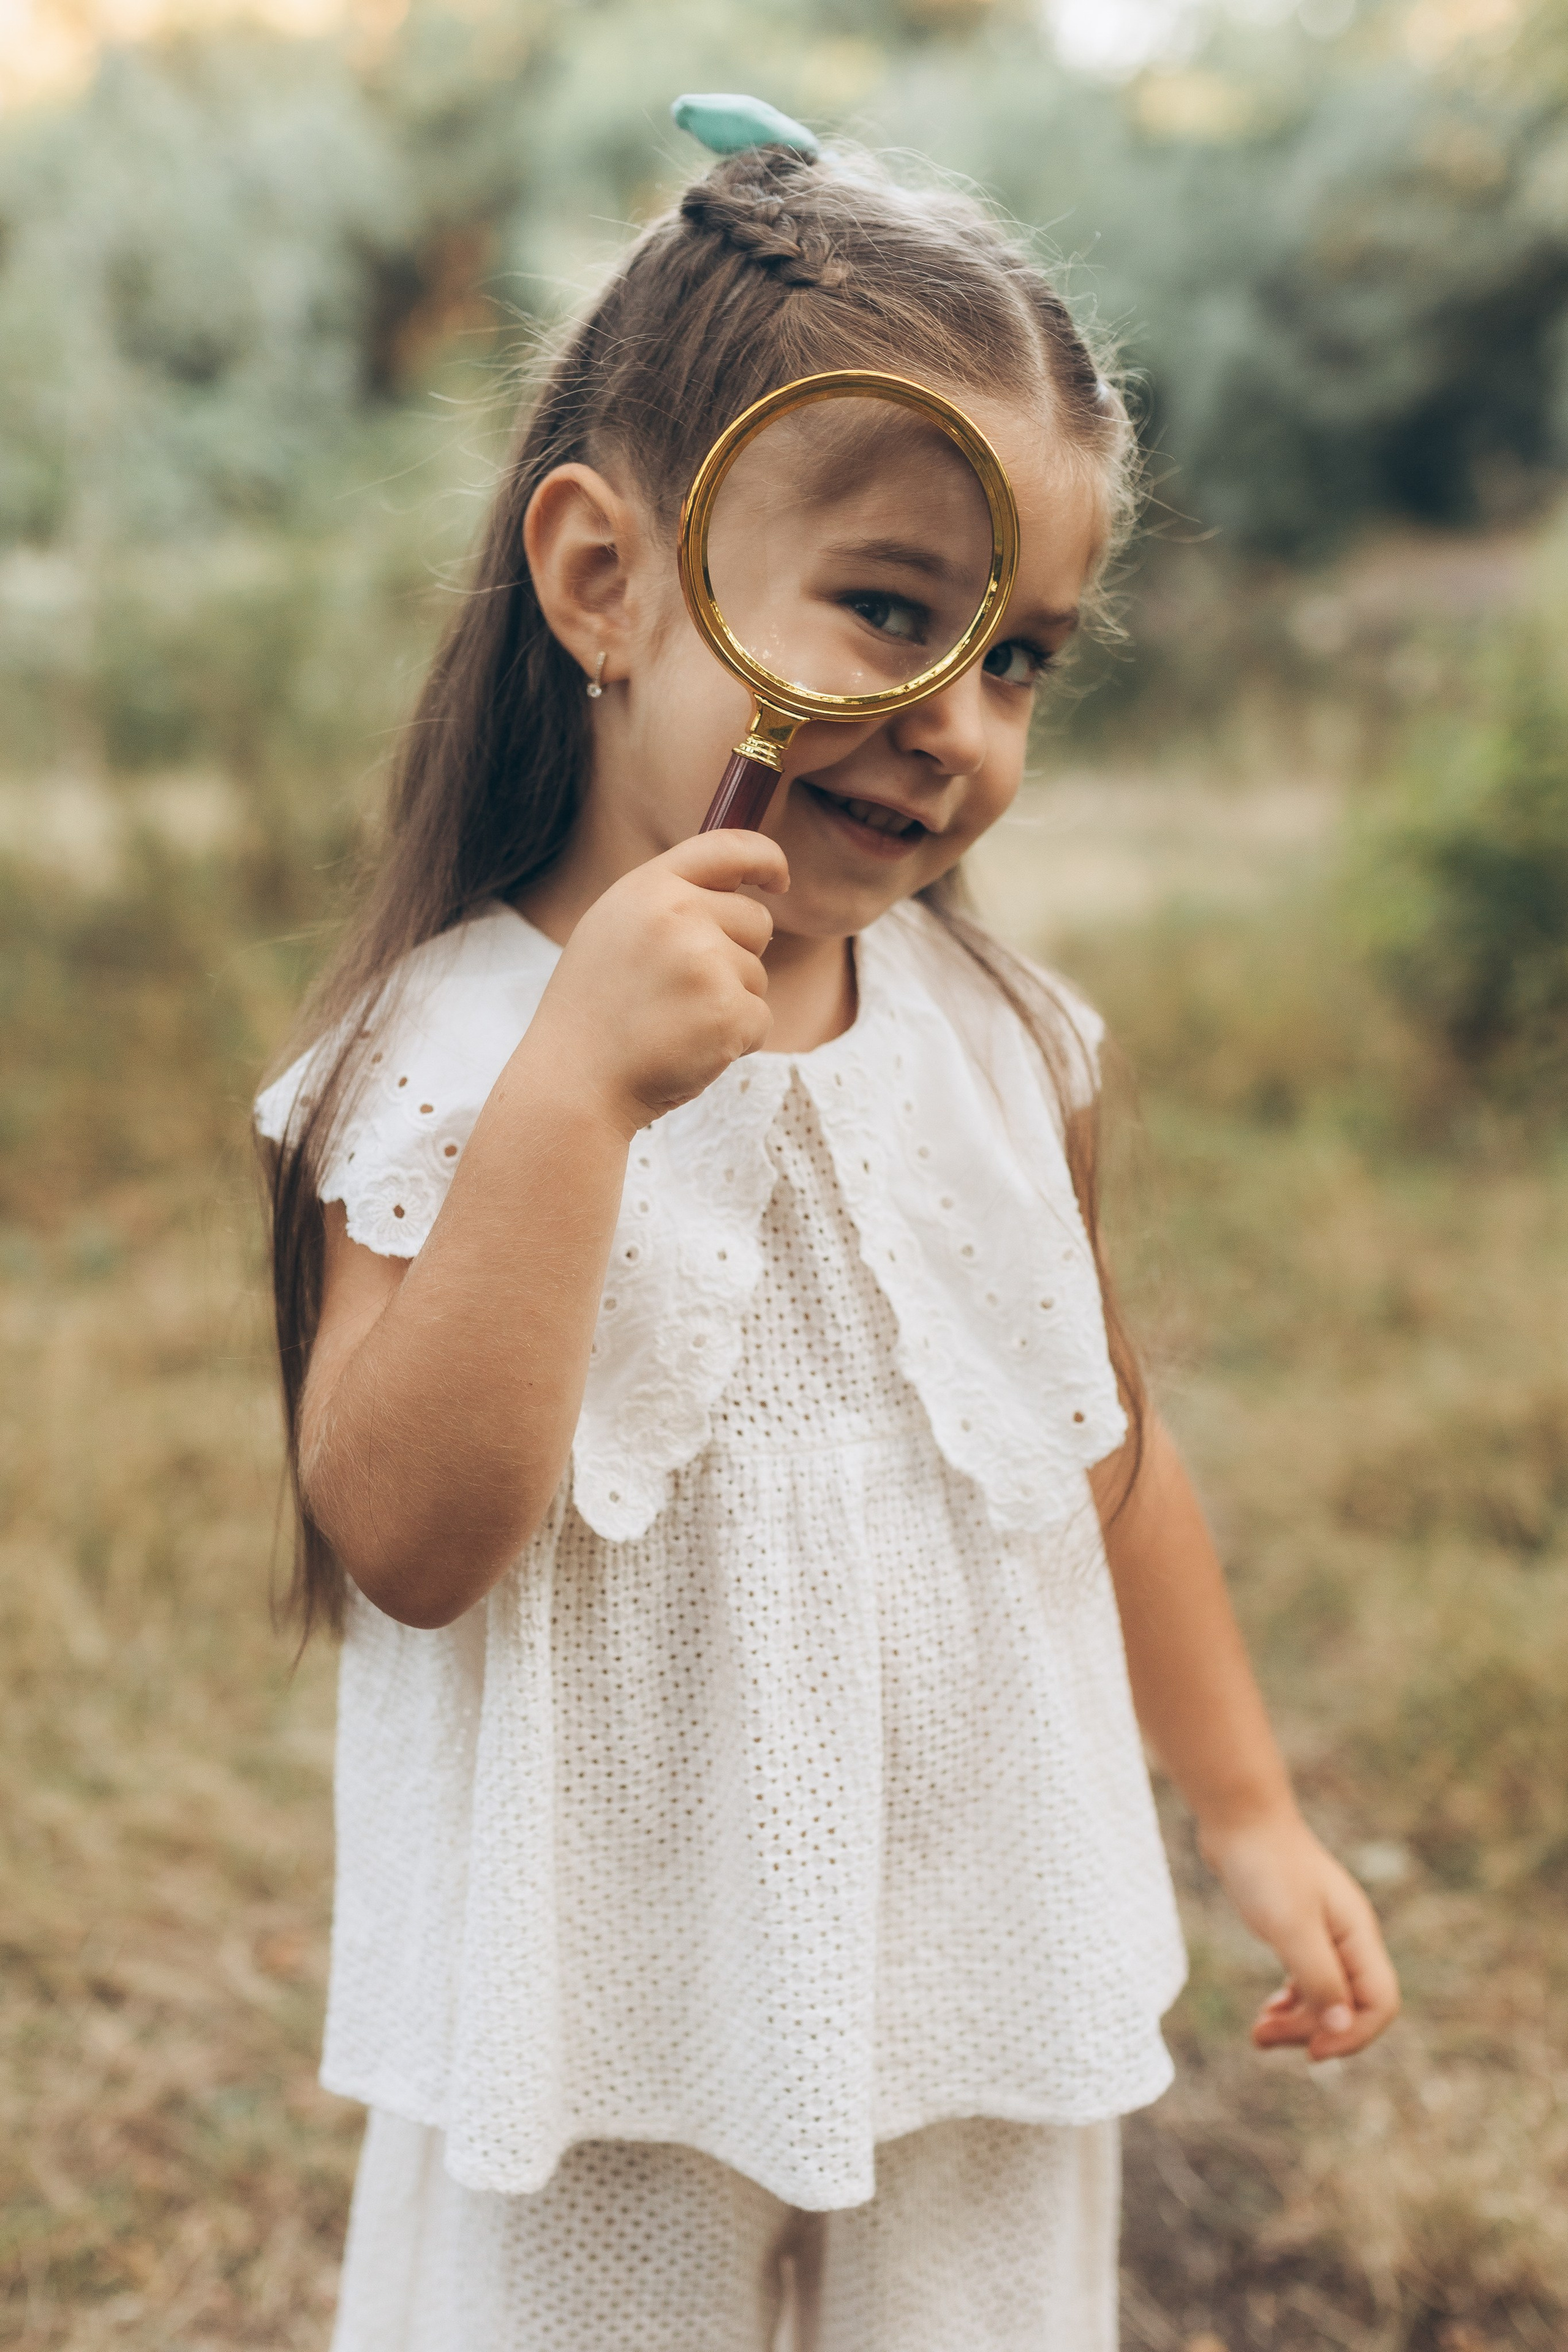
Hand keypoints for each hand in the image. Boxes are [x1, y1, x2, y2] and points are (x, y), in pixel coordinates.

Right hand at [528, 830, 788, 1132]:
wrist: (574, 1083)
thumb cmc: (595, 1013)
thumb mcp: (614, 931)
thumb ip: (668, 903)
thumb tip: (741, 893)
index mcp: (648, 887)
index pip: (726, 847)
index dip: (764, 859)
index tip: (778, 879)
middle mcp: (679, 914)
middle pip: (756, 920)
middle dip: (735, 955)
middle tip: (679, 993)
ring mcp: (707, 962)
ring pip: (757, 975)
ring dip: (729, 1003)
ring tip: (673, 1024)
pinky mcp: (730, 1011)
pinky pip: (761, 1019)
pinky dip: (736, 1041)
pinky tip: (689, 1050)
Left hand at [1201, 1807, 1400, 2061]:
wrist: (1238, 1818)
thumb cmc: (1267, 1866)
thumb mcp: (1291, 1927)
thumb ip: (1319, 1978)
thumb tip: (1340, 2027)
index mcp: (1357, 1936)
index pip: (1380, 2004)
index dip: (1353, 2035)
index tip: (1312, 2051)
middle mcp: (1348, 1938)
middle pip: (1349, 2006)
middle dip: (1312, 2030)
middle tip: (1264, 2038)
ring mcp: (1323, 1934)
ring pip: (1324, 1996)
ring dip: (1296, 2021)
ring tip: (1258, 2032)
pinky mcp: (1297, 1929)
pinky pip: (1305, 1980)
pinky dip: (1290, 2001)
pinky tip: (1268, 2010)